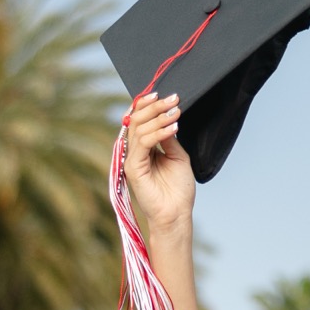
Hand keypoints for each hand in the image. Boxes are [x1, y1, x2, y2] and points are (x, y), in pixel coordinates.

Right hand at [122, 90, 195, 249]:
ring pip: (139, 129)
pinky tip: (172, 127)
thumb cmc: (178, 190)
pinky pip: (143, 143)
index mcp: (143, 148)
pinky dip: (158, 132)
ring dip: (159, 117)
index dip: (147, 105)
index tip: (165, 94)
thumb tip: (167, 116)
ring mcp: (132, 159)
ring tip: (176, 112)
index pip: (139, 120)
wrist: (177, 214)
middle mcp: (134, 152)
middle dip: (155, 107)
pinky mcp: (133, 168)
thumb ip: (169, 138)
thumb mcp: (177, 156)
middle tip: (173, 99)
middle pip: (137, 120)